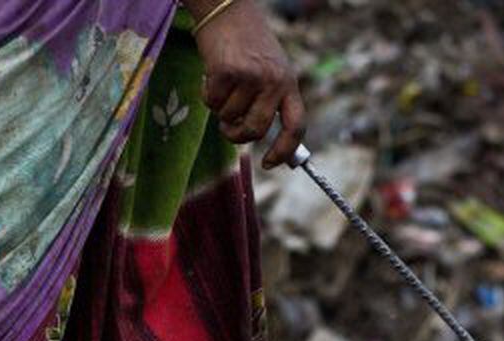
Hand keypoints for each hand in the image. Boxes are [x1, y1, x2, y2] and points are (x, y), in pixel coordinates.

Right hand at [191, 1, 305, 167]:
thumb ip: (271, 100)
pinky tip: (212, 76)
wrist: (228, 11)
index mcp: (289, 82)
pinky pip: (212, 103)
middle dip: (237, 135)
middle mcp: (274, 81)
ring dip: (220, 109)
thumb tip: (260, 137)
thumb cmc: (247, 45)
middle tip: (228, 128)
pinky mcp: (227, 72)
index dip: (285, 150)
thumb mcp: (271, 70)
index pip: (296, 125)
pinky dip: (207, 95)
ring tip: (223, 85)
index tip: (270, 163)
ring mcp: (251, 76)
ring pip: (229, 117)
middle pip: (256, 130)